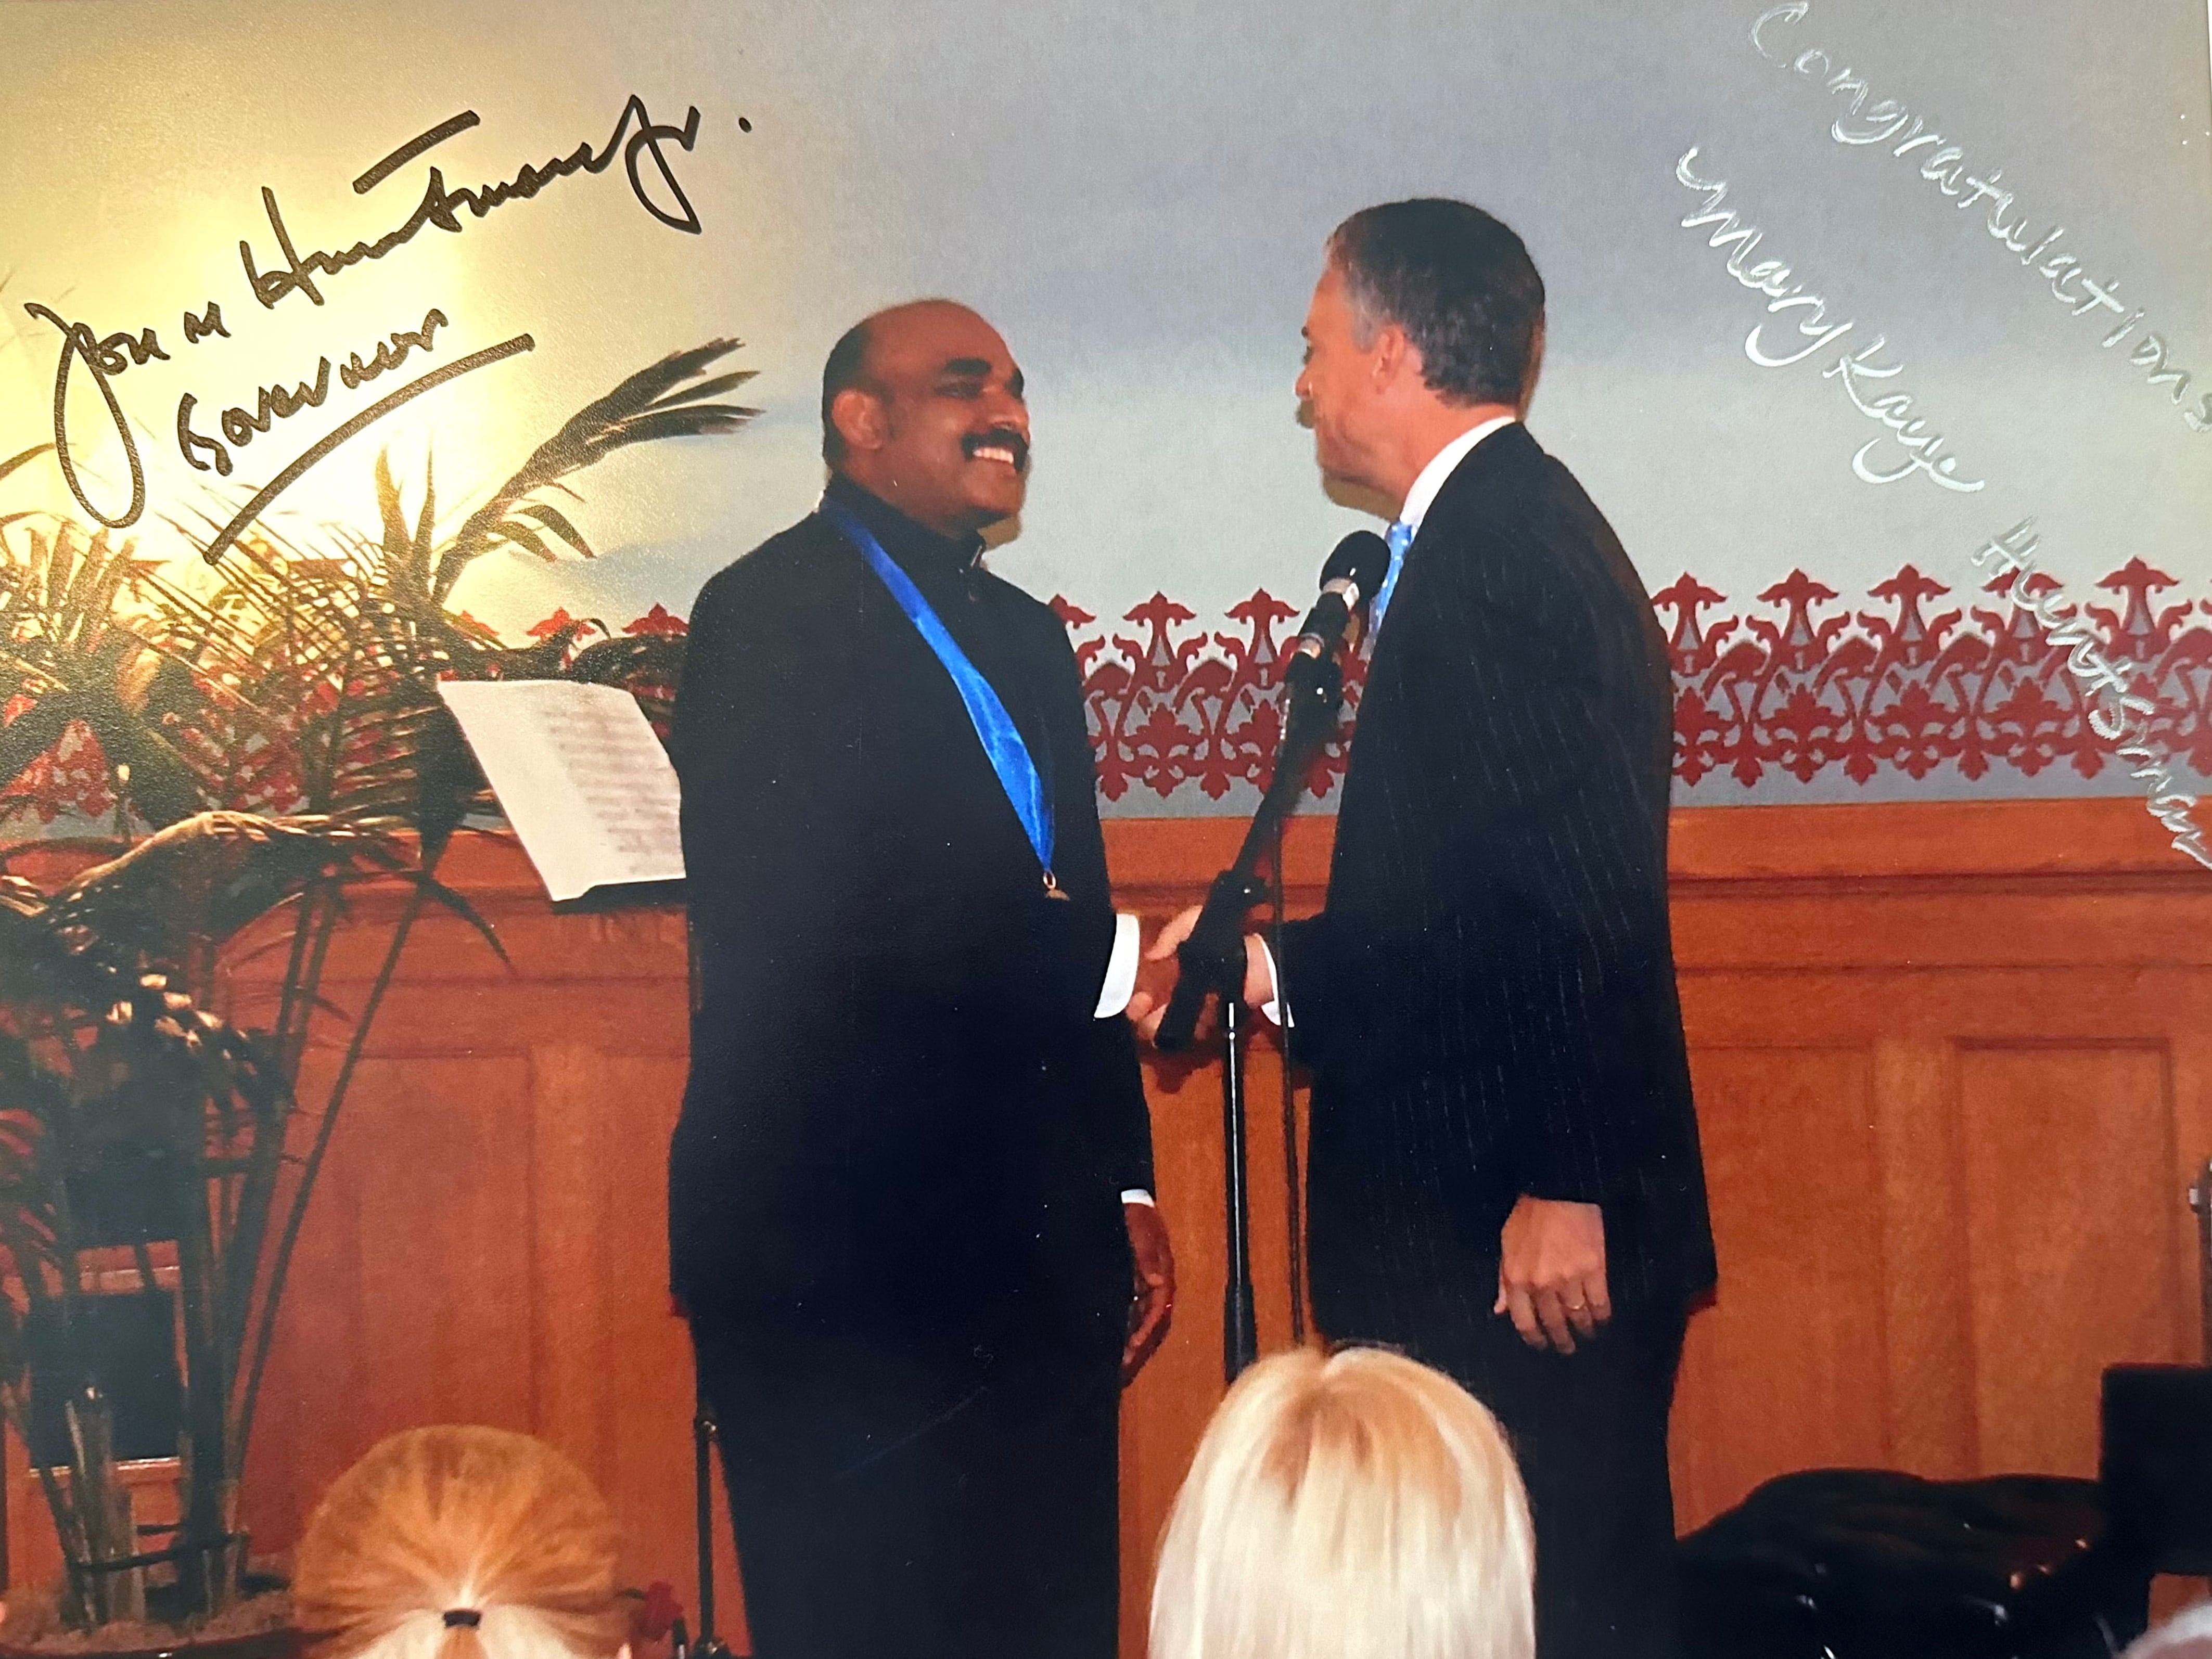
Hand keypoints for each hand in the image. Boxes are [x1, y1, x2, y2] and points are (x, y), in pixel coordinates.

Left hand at [1121, 1201, 1174, 1382]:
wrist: (1129, 1202)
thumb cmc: (1137, 1218)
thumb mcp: (1144, 1235)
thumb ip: (1150, 1258)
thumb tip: (1157, 1282)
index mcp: (1162, 1278)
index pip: (1156, 1313)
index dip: (1144, 1334)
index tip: (1130, 1351)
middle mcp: (1158, 1287)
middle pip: (1152, 1325)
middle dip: (1138, 1349)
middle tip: (1122, 1370)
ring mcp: (1148, 1287)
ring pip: (1143, 1323)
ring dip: (1133, 1343)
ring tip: (1118, 1364)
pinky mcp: (1137, 1285)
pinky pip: (1135, 1313)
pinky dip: (1126, 1329)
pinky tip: (1115, 1340)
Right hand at [1125, 906, 1275, 1044]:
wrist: (1257, 962)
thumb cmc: (1225, 939)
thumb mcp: (1195, 921)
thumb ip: (1172, 932)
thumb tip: (1151, 955)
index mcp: (1169, 970)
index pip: (1143, 988)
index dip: (1135, 996)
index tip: (1136, 996)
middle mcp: (1175, 992)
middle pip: (1147, 1014)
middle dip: (1139, 1015)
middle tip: (1142, 1008)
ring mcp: (1191, 1010)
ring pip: (1164, 1027)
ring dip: (1156, 1027)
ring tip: (1157, 1020)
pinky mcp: (1207, 1023)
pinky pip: (1189, 1035)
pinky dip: (1182, 1033)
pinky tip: (1182, 1024)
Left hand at [1494, 1195, 1609, 1352]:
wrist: (1558, 1192)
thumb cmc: (1528, 1217)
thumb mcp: (1506, 1247)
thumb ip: (1503, 1282)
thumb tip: (1500, 1310)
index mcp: (1516, 1280)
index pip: (1524, 1322)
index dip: (1535, 1338)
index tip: (1542, 1345)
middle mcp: (1541, 1285)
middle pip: (1553, 1323)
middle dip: (1561, 1340)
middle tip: (1567, 1347)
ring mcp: (1569, 1279)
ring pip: (1578, 1316)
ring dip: (1583, 1329)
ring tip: (1587, 1334)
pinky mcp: (1594, 1270)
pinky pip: (1599, 1303)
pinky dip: (1601, 1315)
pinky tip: (1602, 1319)